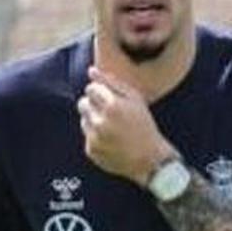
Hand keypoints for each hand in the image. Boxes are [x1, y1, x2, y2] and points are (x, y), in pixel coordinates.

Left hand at [76, 67, 175, 185]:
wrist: (149, 159)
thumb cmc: (144, 125)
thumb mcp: (135, 99)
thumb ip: (112, 82)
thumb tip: (91, 71)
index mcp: (112, 106)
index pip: (90, 88)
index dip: (100, 92)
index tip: (110, 99)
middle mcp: (100, 122)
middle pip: (82, 103)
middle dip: (93, 104)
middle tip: (110, 112)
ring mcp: (94, 138)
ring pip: (83, 119)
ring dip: (94, 120)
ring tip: (113, 127)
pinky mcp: (91, 151)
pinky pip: (87, 136)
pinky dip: (96, 136)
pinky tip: (112, 140)